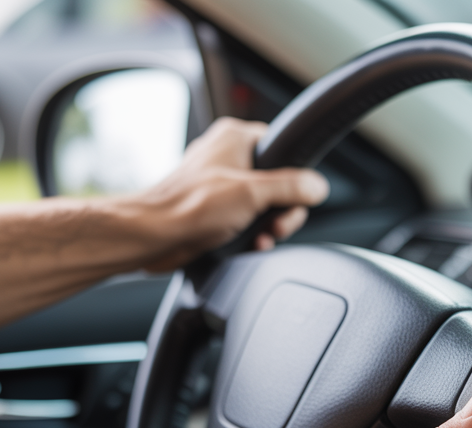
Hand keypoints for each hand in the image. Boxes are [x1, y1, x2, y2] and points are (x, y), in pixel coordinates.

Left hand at [129, 117, 329, 270]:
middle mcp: (228, 157)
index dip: (295, 176)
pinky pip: (246, 219)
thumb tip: (318, 186)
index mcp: (235, 138)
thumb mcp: (252, 193)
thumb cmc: (189, 207)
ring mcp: (221, 184)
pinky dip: (252, 233)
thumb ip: (291, 187)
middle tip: (277, 224)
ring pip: (264, 204)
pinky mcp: (214, 209)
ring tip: (261, 237)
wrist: (153, 236)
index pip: (284, 148)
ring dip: (269, 225)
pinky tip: (251, 243)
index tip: (295, 197)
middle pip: (279, 182)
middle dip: (283, 210)